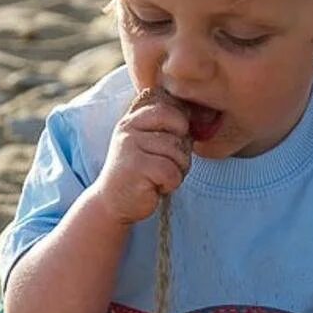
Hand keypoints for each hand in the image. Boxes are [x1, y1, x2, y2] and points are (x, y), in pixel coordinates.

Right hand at [88, 87, 191, 225]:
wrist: (113, 203)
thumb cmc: (140, 173)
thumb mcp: (150, 143)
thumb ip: (167, 126)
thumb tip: (200, 115)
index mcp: (133, 119)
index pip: (168, 109)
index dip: (180, 127)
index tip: (170, 146)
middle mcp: (128, 128)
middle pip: (179, 130)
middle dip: (181, 152)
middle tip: (165, 165)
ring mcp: (130, 146)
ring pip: (178, 152)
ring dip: (176, 170)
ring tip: (157, 177)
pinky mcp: (136, 167)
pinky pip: (172, 172)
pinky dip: (170, 183)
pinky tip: (155, 187)